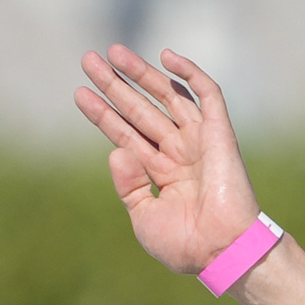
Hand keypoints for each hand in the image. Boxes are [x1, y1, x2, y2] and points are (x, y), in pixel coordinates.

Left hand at [74, 46, 262, 278]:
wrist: (224, 251)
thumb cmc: (187, 245)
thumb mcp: (143, 217)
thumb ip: (128, 185)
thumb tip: (116, 150)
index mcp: (163, 174)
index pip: (127, 135)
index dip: (104, 114)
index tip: (80, 94)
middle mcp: (180, 153)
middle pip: (141, 110)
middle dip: (116, 85)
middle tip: (88, 60)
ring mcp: (200, 142)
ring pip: (168, 97)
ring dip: (142, 73)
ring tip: (113, 52)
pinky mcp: (221, 134)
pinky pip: (208, 95)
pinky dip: (190, 73)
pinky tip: (166, 57)